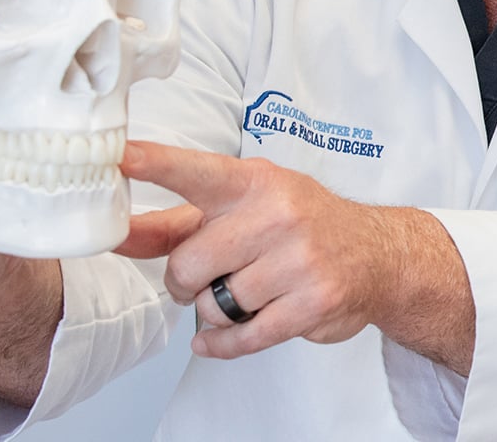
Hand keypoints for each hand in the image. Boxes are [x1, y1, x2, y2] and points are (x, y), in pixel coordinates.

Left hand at [117, 141, 472, 365]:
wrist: (379, 254)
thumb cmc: (300, 226)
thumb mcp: (244, 210)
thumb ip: (177, 224)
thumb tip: (118, 234)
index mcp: (256, 182)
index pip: (196, 171)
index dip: (154, 163)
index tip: (117, 154)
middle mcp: (279, 214)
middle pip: (189, 264)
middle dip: (186, 281)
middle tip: (204, 277)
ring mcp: (300, 259)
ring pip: (215, 305)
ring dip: (217, 310)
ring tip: (242, 294)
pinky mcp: (314, 302)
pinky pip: (243, 337)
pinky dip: (222, 344)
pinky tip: (218, 338)